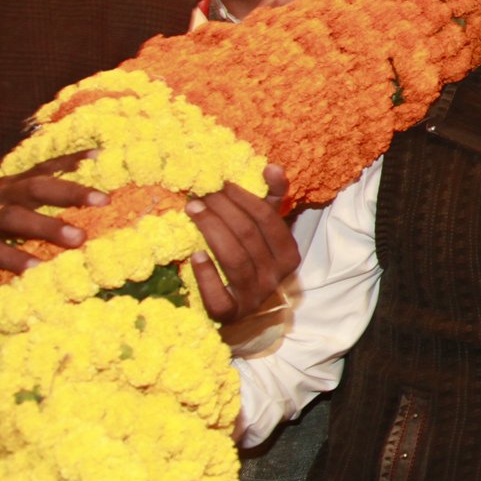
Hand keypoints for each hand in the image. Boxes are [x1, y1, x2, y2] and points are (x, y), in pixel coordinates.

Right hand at [0, 155, 104, 284]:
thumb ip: (27, 227)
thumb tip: (72, 236)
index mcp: (4, 188)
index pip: (42, 168)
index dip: (72, 160)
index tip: (104, 154)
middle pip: (35, 185)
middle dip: (71, 190)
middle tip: (103, 199)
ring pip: (15, 215)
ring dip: (48, 225)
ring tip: (79, 238)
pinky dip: (14, 258)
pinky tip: (35, 269)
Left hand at [185, 164, 297, 323]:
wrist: (235, 306)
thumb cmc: (248, 259)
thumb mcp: (263, 231)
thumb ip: (270, 199)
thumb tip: (271, 167)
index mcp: (288, 254)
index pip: (267, 219)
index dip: (243, 198)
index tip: (221, 183)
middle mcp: (275, 277)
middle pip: (247, 235)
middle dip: (222, 209)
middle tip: (200, 194)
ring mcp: (253, 297)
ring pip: (234, 258)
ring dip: (210, 230)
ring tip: (192, 209)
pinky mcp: (229, 313)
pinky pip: (218, 295)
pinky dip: (206, 274)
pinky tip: (194, 255)